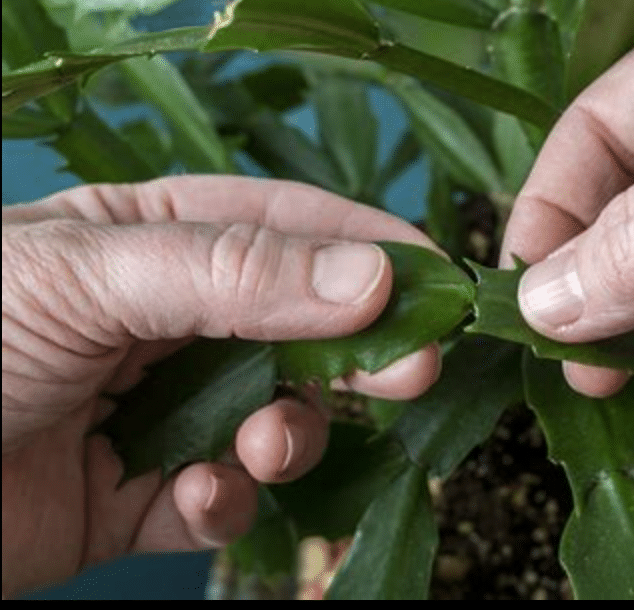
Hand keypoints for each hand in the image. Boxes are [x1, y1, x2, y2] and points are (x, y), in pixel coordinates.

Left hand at [1, 175, 441, 597]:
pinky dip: (227, 501)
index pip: (294, 229)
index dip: (375, 253)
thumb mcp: (91, 275)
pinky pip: (224, 497)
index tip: (445, 285)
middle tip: (411, 371)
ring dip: (291, 435)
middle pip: (304, 329)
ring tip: (266, 446)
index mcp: (163, 238)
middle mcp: (177, 321)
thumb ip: (234, 274)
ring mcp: (168, 410)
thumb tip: (372, 277)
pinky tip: (195, 497)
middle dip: (359, 351)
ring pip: (280, 418)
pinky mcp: (149, 494)